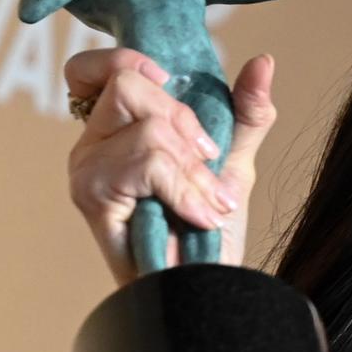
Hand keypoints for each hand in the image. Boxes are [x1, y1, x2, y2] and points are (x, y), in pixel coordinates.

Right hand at [59, 48, 279, 285]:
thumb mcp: (233, 162)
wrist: (206, 290)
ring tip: (206, 205)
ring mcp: (86, 171)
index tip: (169, 83)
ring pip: (148, 128)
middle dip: (184, 123)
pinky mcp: (92, 197)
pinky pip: (149, 163)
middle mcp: (91, 145)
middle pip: (127, 84)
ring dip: (193, 170)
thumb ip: (245, 111)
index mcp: (115, 129)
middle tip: (206, 166)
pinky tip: (198, 216)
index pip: (92, 68)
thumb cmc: (209, 233)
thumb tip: (264, 61)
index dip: (129, 61)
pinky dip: (186, 188)